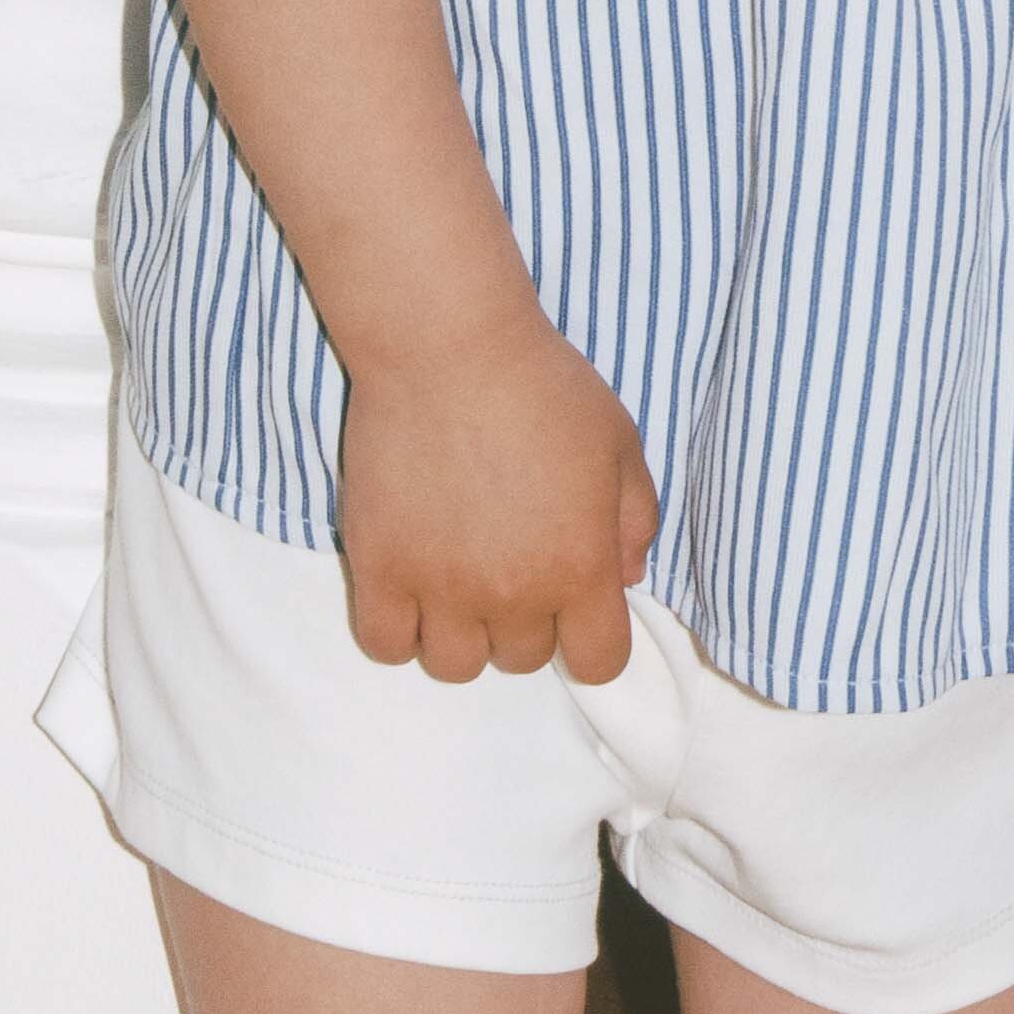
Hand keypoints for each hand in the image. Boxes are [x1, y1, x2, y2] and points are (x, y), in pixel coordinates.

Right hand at [339, 308, 660, 683]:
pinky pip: (385, 644)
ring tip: (458, 580)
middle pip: (522, 660)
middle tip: (510, 561)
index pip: (598, 664)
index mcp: (580, 568)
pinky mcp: (379, 568)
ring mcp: (440, 588)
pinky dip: (400, 631)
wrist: (447, 348)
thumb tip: (626, 576)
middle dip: (525, 622)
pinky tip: (411, 590)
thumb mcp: (619, 443)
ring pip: (454, 665)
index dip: (591, 640)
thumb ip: (634, 518)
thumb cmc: (542, 386)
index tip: (576, 606)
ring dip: (463, 633)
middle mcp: (512, 593)